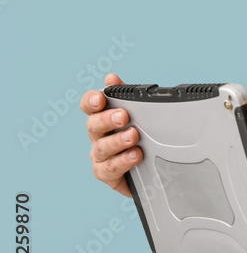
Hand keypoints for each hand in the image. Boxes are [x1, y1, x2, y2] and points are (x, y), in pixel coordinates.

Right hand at [80, 73, 139, 196]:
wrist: (151, 170)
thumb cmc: (141, 139)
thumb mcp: (140, 116)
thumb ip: (127, 97)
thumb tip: (111, 77)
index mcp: (104, 119)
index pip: (89, 106)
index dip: (91, 100)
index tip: (100, 98)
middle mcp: (98, 137)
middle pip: (93, 125)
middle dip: (107, 119)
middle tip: (123, 116)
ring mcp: (100, 156)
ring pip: (102, 148)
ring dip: (117, 141)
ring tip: (134, 136)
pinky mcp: (107, 174)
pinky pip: (109, 169)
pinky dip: (122, 161)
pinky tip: (135, 155)